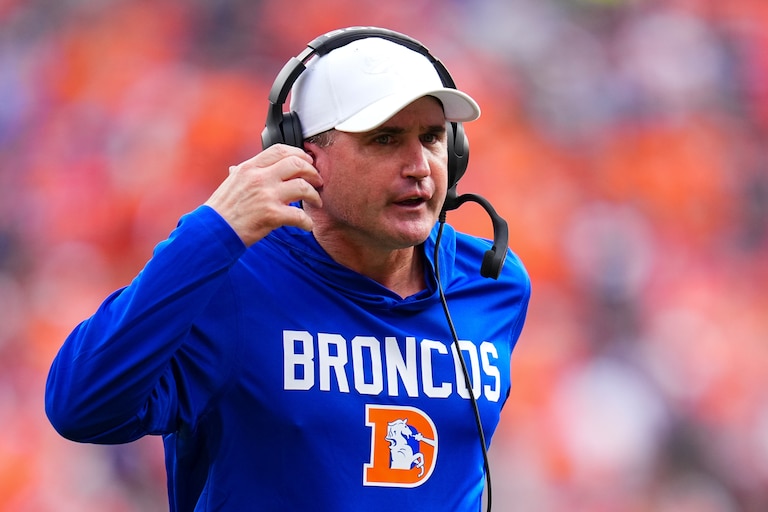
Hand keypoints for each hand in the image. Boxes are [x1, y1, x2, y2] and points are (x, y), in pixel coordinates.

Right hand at [204, 144, 322, 245]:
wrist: (212, 232)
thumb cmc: (221, 211)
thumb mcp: (229, 184)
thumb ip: (239, 174)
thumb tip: (236, 169)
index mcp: (249, 168)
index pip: (280, 150)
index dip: (299, 154)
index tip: (307, 161)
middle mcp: (259, 178)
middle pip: (296, 164)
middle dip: (312, 172)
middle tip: (318, 181)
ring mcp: (266, 195)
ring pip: (302, 187)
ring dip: (314, 195)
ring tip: (316, 202)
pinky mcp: (271, 215)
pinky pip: (299, 215)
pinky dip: (307, 221)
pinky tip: (306, 225)